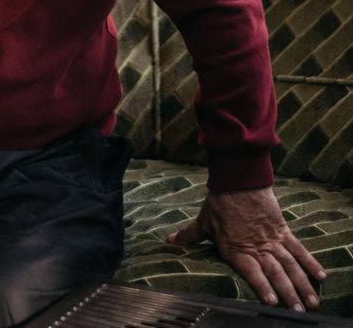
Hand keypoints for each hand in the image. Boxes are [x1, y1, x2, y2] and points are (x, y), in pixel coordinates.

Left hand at [168, 187, 325, 311]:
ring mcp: (272, 239)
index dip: (262, 287)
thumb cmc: (219, 201)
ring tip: (312, 303)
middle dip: (288, 295)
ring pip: (290, 265)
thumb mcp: (203, 221)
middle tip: (299, 313)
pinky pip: (298, 248)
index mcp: (236, 248)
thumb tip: (169, 242)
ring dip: (302, 284)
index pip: (252, 272)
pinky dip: (310, 262)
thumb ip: (188, 236)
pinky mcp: (282, 230)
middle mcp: (257, 246)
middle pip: (276, 273)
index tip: (272, 303)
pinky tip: (321, 275)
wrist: (238, 177)